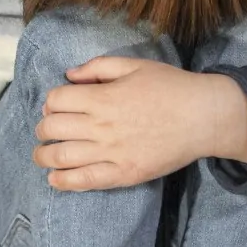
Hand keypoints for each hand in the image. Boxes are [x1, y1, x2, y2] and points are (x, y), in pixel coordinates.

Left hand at [33, 58, 246, 191]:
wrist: (203, 117)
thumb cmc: (170, 87)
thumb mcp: (134, 65)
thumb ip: (98, 67)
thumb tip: (70, 75)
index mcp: (102, 98)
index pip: (56, 101)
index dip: (50, 102)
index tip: (55, 106)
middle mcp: (101, 126)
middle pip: (52, 129)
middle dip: (42, 129)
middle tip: (46, 130)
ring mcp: (111, 153)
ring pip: (61, 157)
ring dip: (43, 156)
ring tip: (42, 155)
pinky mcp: (123, 174)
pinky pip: (85, 181)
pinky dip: (63, 181)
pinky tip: (55, 179)